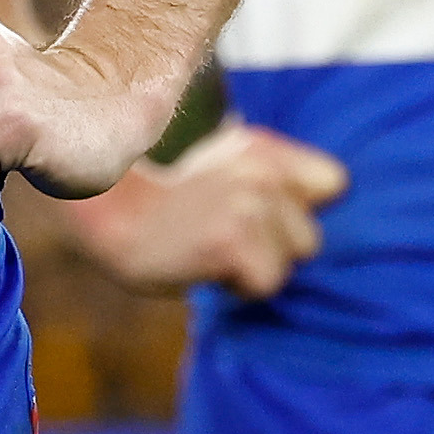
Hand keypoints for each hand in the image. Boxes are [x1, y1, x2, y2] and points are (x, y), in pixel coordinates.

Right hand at [58, 123, 347, 295]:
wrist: (101, 207)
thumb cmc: (155, 197)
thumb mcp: (216, 165)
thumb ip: (261, 178)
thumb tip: (307, 206)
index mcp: (260, 148)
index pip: (332, 182)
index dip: (300, 210)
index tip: (264, 219)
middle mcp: (262, 170)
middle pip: (309, 236)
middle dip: (273, 247)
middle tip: (221, 237)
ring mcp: (251, 204)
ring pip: (290, 261)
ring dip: (255, 266)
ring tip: (209, 249)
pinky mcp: (234, 239)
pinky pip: (266, 283)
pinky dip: (237, 286)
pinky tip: (201, 264)